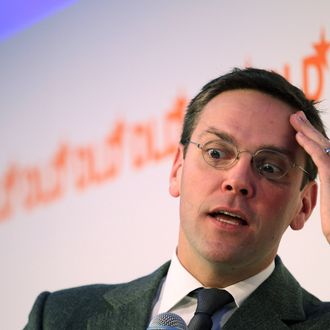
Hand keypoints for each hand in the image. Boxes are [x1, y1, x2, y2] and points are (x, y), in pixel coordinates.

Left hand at [290, 111, 329, 243]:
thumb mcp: (329, 205)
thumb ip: (324, 189)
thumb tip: (312, 185)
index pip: (326, 152)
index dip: (313, 139)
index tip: (299, 131)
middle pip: (325, 144)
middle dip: (309, 129)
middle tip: (296, 117)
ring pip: (323, 145)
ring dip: (307, 130)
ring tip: (294, 118)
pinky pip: (322, 156)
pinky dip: (310, 144)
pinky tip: (298, 136)